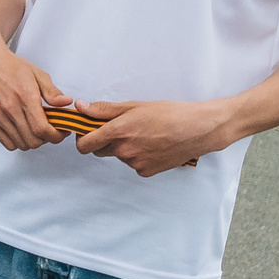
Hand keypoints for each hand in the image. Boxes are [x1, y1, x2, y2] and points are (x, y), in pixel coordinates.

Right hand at [0, 37, 71, 150]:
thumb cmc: (12, 68)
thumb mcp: (37, 75)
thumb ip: (52, 92)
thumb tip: (66, 102)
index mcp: (25, 97)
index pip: (42, 129)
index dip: (56, 136)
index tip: (62, 132)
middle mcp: (10, 109)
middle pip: (33, 140)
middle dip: (47, 139)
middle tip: (51, 131)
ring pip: (21, 144)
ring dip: (33, 141)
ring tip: (36, 130)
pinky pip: (8, 143)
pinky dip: (19, 142)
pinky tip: (23, 131)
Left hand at [71, 99, 233, 177]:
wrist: (198, 129)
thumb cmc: (169, 113)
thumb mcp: (134, 106)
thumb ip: (104, 109)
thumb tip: (80, 107)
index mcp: (117, 132)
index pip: (84, 145)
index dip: (83, 138)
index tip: (88, 131)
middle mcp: (123, 151)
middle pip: (99, 151)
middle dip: (103, 141)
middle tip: (120, 129)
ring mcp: (135, 164)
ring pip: (118, 157)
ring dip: (123, 148)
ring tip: (144, 134)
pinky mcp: (146, 172)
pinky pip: (134, 165)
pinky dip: (138, 157)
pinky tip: (153, 145)